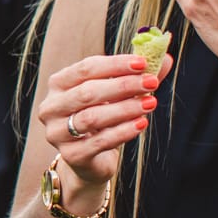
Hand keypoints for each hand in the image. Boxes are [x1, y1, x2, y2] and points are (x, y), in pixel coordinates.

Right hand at [39, 52, 168, 192]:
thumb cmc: (102, 117)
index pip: (86, 68)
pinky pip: (99, 142)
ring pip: (92, 117)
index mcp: (59, 85)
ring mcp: (57, 133)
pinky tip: (141, 124)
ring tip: (150, 103)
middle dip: (123, 86)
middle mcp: (51, 107)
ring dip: (125, 108)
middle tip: (151, 82)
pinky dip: (123, 132)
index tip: (143, 63)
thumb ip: (136, 76)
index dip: (115, 64)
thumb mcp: (116, 94)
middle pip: (87, 92)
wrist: (90, 158)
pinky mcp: (71, 155)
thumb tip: (166, 59)